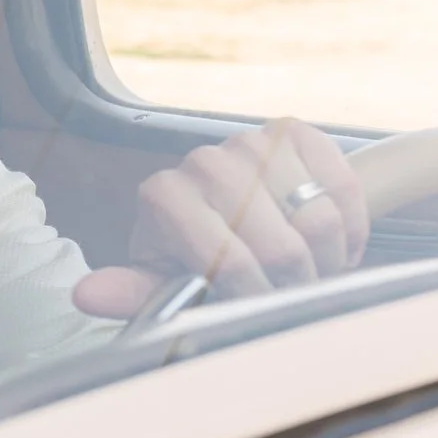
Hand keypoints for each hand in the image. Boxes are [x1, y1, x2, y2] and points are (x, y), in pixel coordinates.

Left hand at [73, 118, 369, 320]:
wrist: (238, 215)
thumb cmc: (195, 258)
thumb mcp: (163, 282)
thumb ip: (133, 293)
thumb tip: (86, 295)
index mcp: (163, 196)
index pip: (228, 262)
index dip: (254, 295)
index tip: (255, 305)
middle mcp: (204, 159)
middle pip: (281, 246)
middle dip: (294, 283)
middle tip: (288, 290)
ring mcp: (251, 140)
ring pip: (319, 219)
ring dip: (327, 259)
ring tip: (308, 268)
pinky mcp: (297, 132)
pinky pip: (345, 190)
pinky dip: (351, 227)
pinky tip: (330, 241)